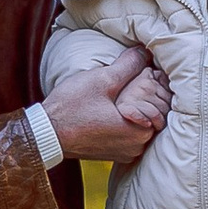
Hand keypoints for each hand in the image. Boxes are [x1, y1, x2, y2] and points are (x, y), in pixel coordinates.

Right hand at [45, 44, 166, 164]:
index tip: (146, 76)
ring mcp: (124, 154)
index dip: (155, 88)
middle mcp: (136, 147)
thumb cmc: (71, 108)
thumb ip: (128, 65)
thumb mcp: (101, 79)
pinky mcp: (112, 155)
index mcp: (138, 131)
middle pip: (153, 117)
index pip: (162, 107)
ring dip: (135, 112)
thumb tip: (144, 52)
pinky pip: (127, 136)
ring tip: (122, 96)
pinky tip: (113, 110)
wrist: (45, 132)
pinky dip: (124, 123)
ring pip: (140, 127)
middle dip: (145, 99)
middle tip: (133, 83)